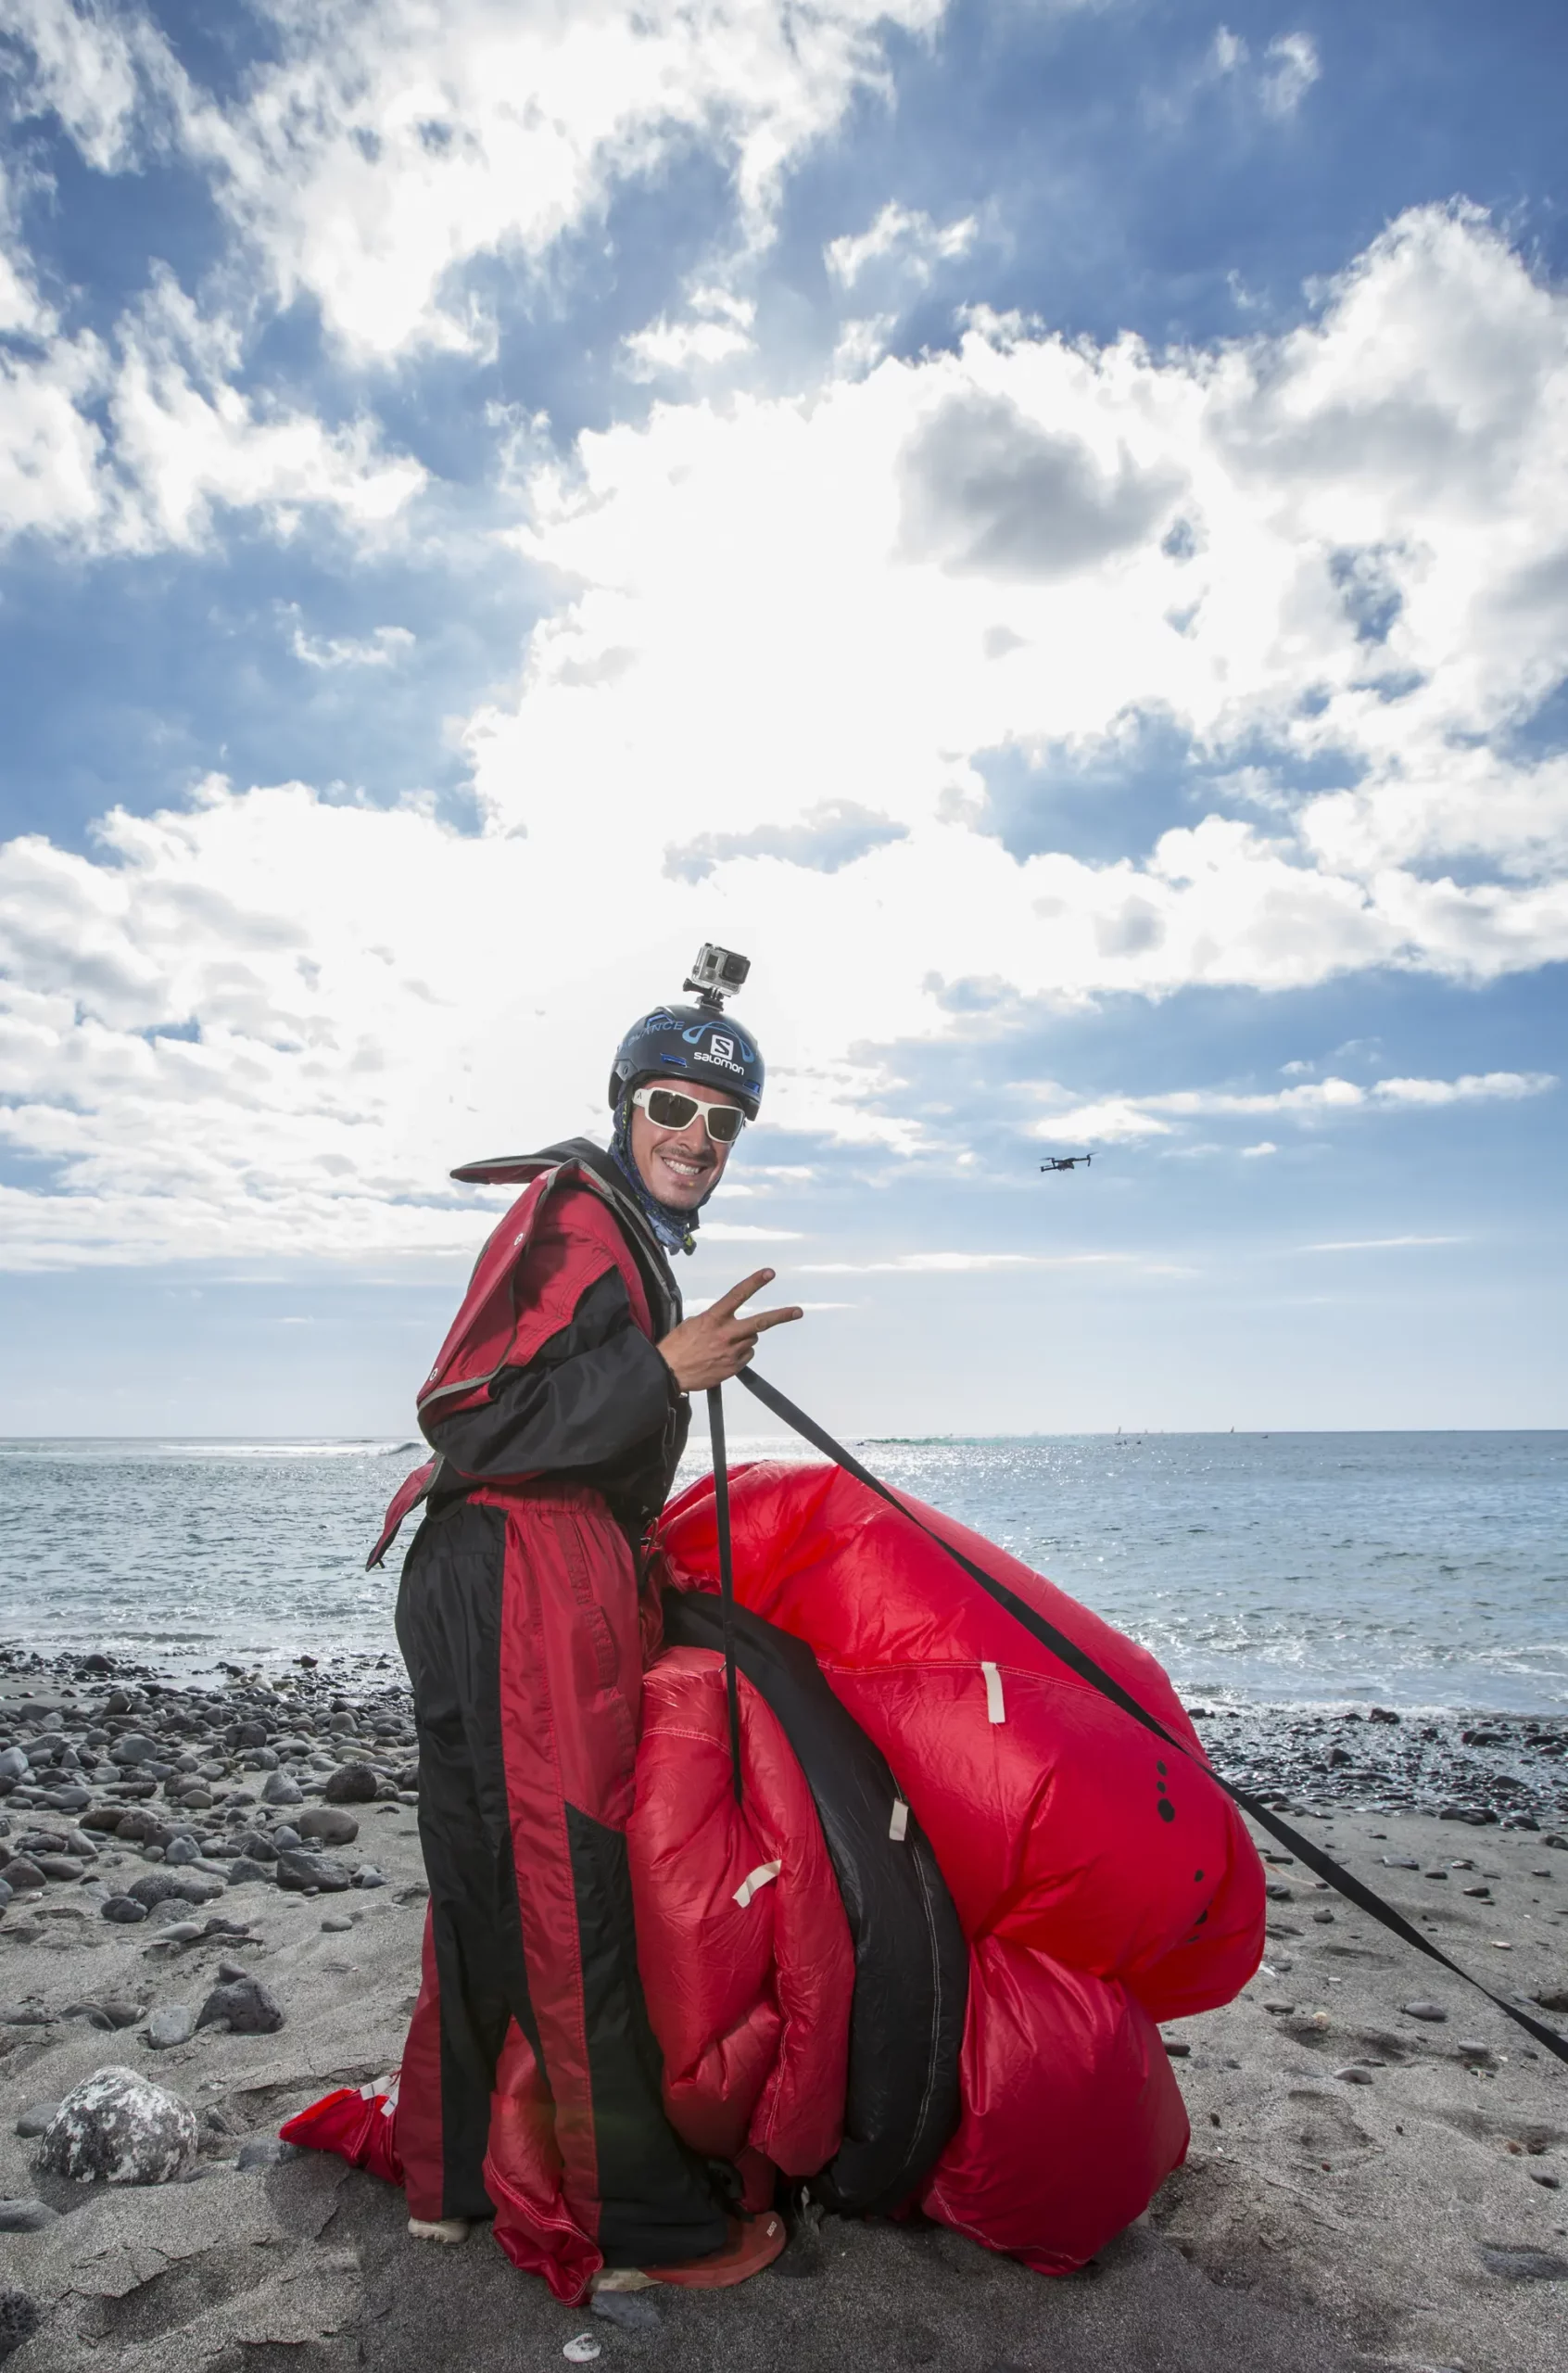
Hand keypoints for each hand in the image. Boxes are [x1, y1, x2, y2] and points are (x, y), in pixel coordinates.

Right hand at [657, 1269, 802, 1393]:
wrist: (668, 1373)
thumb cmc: (676, 1347)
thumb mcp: (691, 1324)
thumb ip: (712, 1319)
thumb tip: (725, 1321)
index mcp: (713, 1319)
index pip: (737, 1295)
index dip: (755, 1283)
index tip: (769, 1273)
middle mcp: (726, 1334)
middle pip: (760, 1323)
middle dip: (781, 1316)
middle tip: (798, 1311)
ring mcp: (732, 1352)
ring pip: (752, 1340)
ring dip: (745, 1338)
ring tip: (726, 1343)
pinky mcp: (733, 1368)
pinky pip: (746, 1356)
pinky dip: (740, 1353)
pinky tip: (724, 1356)